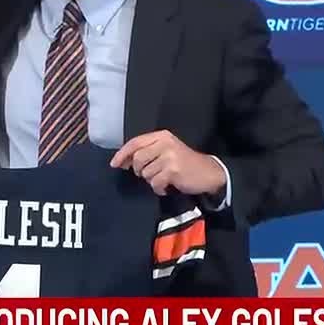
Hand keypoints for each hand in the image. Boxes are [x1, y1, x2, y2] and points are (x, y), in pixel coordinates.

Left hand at [110, 130, 225, 196]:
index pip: (135, 142)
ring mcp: (170, 156)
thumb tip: (123, 161)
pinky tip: (167, 187)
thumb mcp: (167, 150)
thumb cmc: (184, 163)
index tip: (114, 164)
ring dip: (151, 181)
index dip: (122, 154)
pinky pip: (155, 183)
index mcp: (162, 136)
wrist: (209, 172)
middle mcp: (165, 143)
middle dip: (139, 171)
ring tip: (163, 179)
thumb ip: (147, 151)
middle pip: (138, 159)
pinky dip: (159, 189)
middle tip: (149, 174)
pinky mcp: (173, 170)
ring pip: (146, 173)